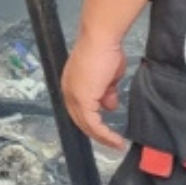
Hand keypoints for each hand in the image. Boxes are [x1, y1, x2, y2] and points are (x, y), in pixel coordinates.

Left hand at [62, 32, 128, 149]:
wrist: (101, 40)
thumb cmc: (105, 52)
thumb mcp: (108, 78)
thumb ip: (106, 92)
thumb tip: (109, 105)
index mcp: (72, 86)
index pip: (79, 110)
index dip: (92, 122)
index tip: (107, 130)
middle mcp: (68, 92)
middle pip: (80, 120)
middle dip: (97, 134)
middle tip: (112, 142)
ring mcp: (74, 96)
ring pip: (86, 124)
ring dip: (102, 137)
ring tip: (116, 144)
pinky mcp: (82, 99)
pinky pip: (93, 123)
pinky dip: (104, 134)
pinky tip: (116, 139)